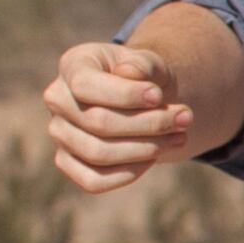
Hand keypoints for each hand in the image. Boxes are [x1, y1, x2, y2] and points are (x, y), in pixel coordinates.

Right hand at [44, 38, 201, 192]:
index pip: (86, 86)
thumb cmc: (143, 77)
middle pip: (98, 122)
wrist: (142, 99)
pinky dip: (129, 173)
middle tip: (185, 118)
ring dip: (146, 149)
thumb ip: (143, 64)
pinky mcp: (67, 162)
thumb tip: (130, 74)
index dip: (126, 95)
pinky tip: (154, 156)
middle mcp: (58, 100)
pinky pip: (93, 181)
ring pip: (98, 154)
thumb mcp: (149, 62)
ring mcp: (60, 133)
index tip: (159, 96)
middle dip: (149, 124)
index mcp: (72, 66)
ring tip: (179, 136)